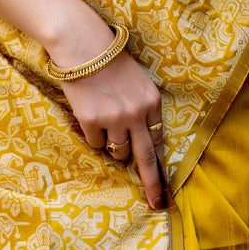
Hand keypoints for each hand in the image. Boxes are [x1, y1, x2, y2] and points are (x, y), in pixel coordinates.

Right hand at [59, 49, 166, 211]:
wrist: (83, 45)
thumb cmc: (110, 61)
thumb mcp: (137, 83)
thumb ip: (143, 110)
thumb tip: (141, 143)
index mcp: (152, 101)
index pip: (159, 142)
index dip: (161, 167)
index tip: (166, 189)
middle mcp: (136, 113)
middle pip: (145, 158)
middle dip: (152, 184)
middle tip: (156, 204)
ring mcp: (114, 119)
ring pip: (118, 151)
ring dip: (113, 145)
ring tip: (106, 120)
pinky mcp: (92, 121)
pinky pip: (96, 142)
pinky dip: (93, 134)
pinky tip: (90, 112)